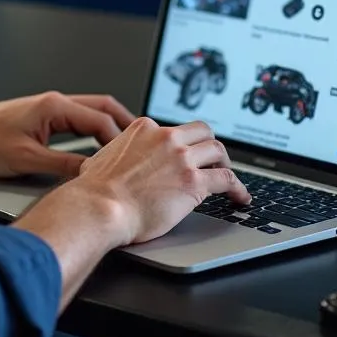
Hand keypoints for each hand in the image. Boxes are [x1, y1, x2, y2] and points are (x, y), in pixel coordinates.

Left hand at [0, 92, 134, 178]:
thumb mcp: (27, 160)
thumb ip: (62, 167)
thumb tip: (91, 175)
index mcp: (55, 107)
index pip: (99, 121)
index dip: (119, 142)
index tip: (131, 159)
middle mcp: (55, 102)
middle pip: (102, 107)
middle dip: (124, 125)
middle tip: (144, 143)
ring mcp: (50, 107)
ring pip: (91, 111)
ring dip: (110, 126)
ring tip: (127, 146)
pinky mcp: (43, 116)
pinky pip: (78, 118)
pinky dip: (94, 129)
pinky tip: (99, 144)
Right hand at [72, 117, 250, 246]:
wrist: (101, 207)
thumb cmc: (95, 190)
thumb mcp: (101, 158)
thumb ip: (115, 154)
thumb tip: (112, 161)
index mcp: (144, 128)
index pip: (175, 130)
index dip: (183, 145)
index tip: (186, 156)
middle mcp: (165, 137)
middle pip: (202, 132)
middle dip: (209, 146)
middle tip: (213, 162)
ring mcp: (181, 158)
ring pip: (218, 150)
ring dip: (225, 164)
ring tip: (228, 179)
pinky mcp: (193, 182)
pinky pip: (227, 179)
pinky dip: (238, 188)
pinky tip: (240, 198)